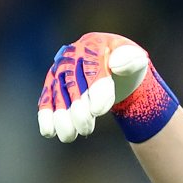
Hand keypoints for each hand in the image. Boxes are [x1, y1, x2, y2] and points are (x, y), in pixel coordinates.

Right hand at [38, 33, 178, 143]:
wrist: (114, 62)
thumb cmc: (127, 62)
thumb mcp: (136, 58)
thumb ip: (131, 59)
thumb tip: (116, 65)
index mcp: (94, 46)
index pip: (92, 70)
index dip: (95, 91)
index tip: (97, 111)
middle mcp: (73, 56)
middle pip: (72, 84)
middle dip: (77, 110)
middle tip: (86, 129)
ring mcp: (60, 69)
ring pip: (57, 94)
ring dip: (61, 117)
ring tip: (69, 136)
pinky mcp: (53, 83)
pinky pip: (47, 98)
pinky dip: (46, 115)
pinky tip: (49, 132)